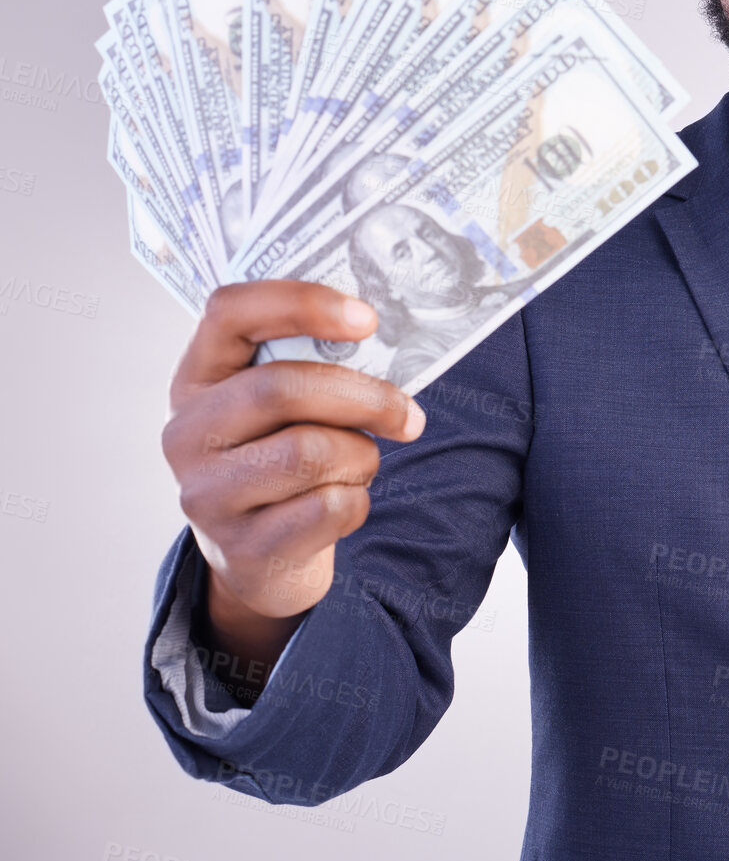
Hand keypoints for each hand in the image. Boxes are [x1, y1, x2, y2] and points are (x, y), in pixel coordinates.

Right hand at [161, 281, 424, 635]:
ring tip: (361, 463)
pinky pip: (328, 508)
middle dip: (364, 397)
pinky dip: (357, 502)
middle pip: (281, 388)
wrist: (259, 557)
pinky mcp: (241, 548)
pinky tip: (344, 502)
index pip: (230, 311)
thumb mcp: (277, 409)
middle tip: (408, 414)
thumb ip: (308, 367)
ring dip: (361, 455)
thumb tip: (381, 337)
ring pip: (310, 452)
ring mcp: (206, 495)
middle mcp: (187, 433)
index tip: (369, 319)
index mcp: (197, 378)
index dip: (303, 303)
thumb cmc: (281, 458)